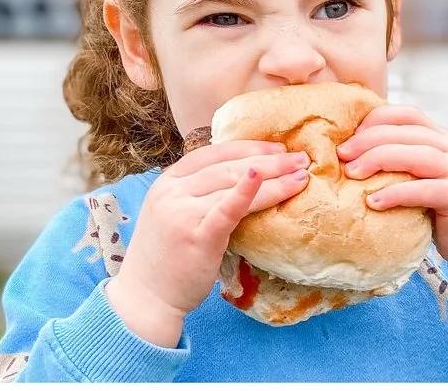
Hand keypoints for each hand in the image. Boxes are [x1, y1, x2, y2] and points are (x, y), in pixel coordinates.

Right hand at [108, 140, 308, 346]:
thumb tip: (245, 177)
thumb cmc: (168, 259)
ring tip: (301, 175)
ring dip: (273, 178)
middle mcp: (171, 193)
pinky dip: (247, 192)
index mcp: (167, 183)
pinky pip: (226, 209)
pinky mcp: (197, 236)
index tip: (278, 148)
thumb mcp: (175, 214)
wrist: (146, 300)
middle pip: (228, 167)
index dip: (249, 147)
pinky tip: (265, 181)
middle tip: (300, 159)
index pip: (213, 153)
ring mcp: (182, 213)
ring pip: (234, 185)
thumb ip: (199, 195)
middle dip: (269, 161)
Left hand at [339, 104, 447, 282]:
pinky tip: (373, 202)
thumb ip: (403, 164)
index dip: (377, 119)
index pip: (409, 114)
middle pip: (408, 131)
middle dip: (369, 140)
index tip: (349, 136)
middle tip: (342, 155)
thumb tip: (353, 157)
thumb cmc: (441, 211)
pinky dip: (396, 193)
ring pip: (416, 154)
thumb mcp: (423, 178)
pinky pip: (424, 189)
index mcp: (443, 139)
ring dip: (378, 159)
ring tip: (352, 174)